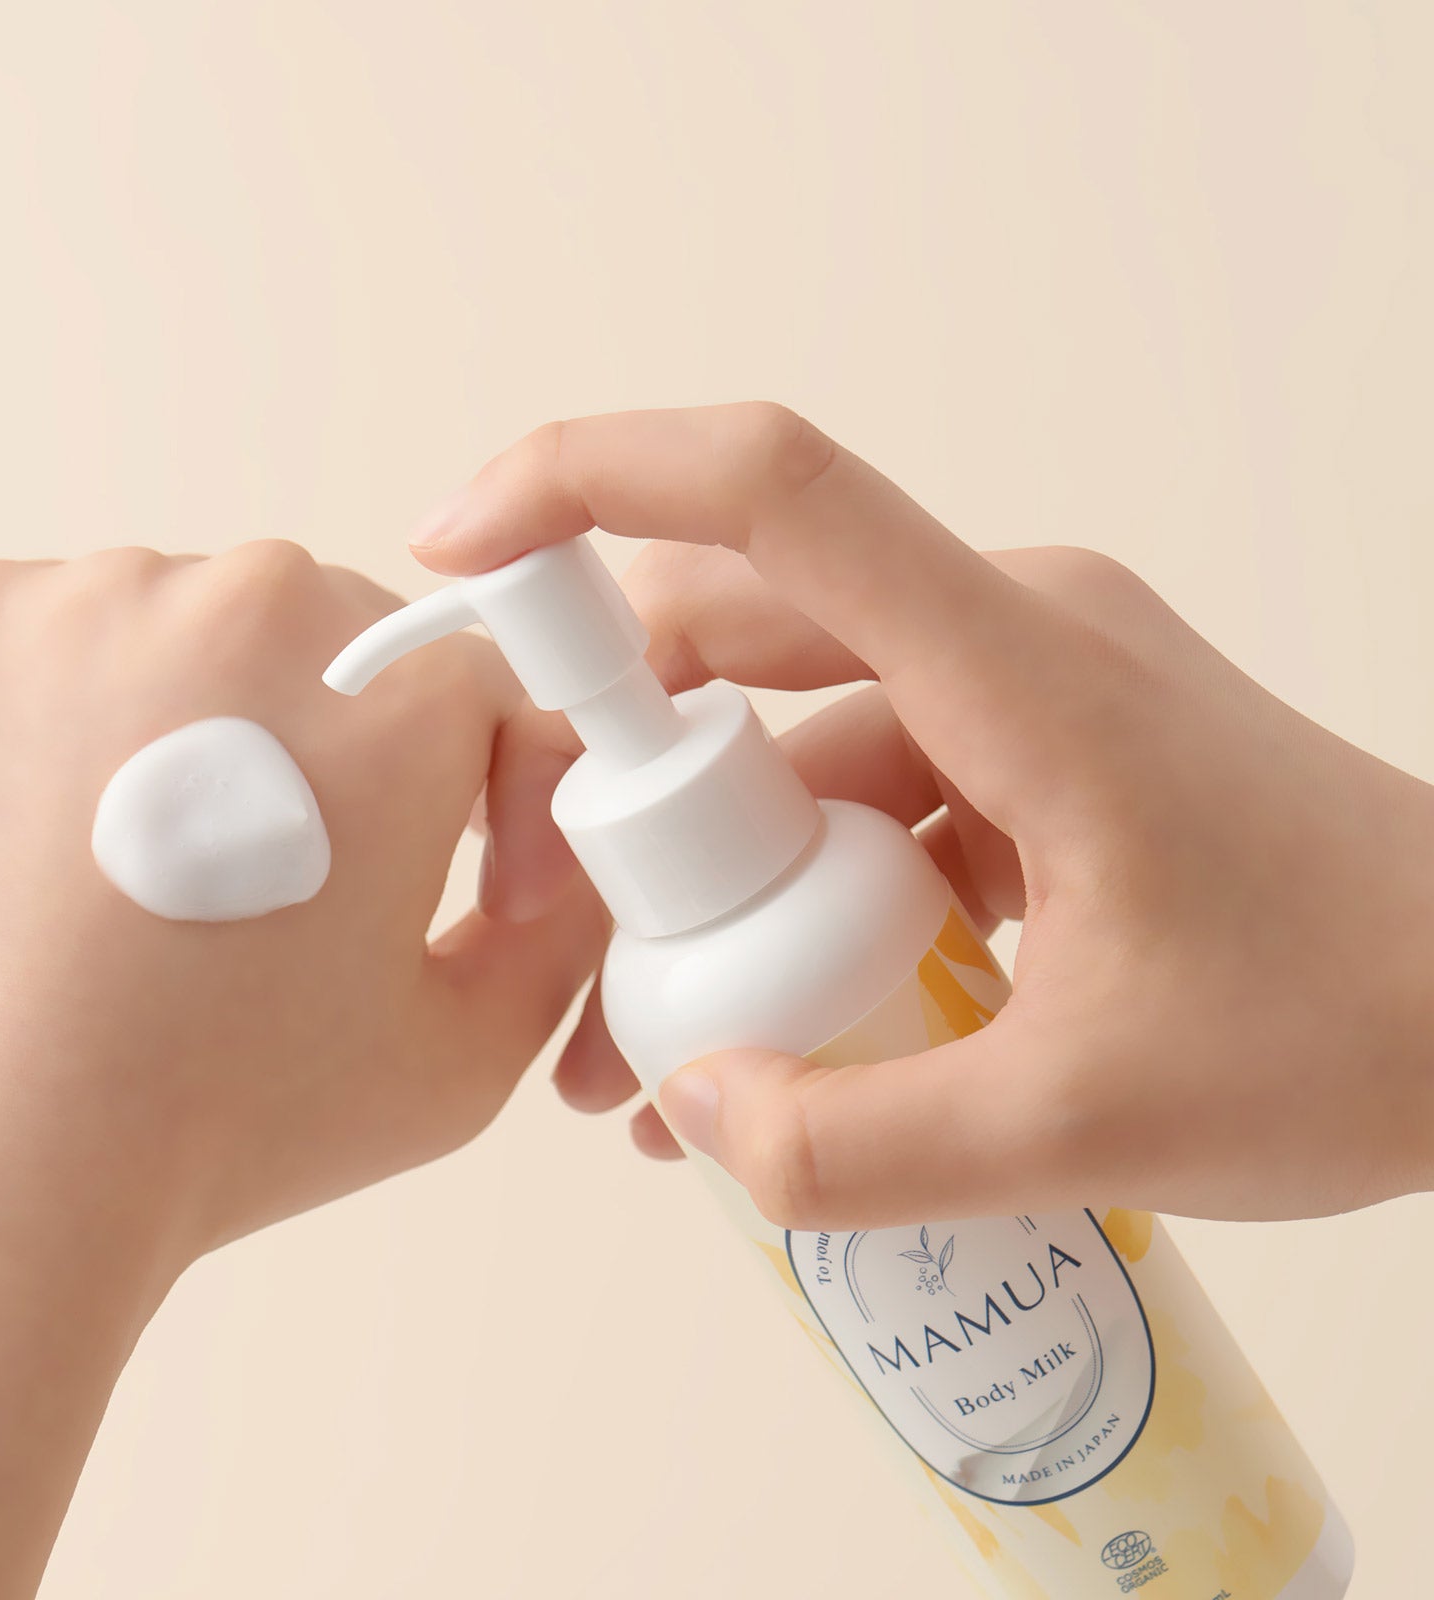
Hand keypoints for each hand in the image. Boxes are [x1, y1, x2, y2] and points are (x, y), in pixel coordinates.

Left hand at [0, 543, 599, 1596]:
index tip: (456, 870)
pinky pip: (81, 626)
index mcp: (394, 708)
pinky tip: (73, 821)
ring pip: (211, 625)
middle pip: (351, 640)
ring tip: (170, 860)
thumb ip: (568, 937)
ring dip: (217, 714)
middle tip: (297, 874)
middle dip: (348, 744)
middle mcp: (254, 612)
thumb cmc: (211, 1126)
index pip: (487, 686)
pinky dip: (90, 702)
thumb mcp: (461, 1060)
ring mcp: (98, 598)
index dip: (487, 785)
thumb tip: (580, 859)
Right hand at [412, 403, 1433, 1227]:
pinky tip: (764, 1048)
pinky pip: (870, 806)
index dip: (585, 477)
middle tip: (557, 947)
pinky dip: (797, 908)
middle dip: (620, 787)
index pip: (769, 492)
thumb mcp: (1086, 1119)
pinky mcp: (1031, 766)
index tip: (454, 548)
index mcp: (1019, 661)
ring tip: (641, 1061)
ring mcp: (1018, 699)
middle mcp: (1004, 639)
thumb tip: (694, 1110)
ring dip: (708, 883)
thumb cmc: (1358, 1028)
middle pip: (742, 649)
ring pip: (797, 750)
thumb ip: (855, 1144)